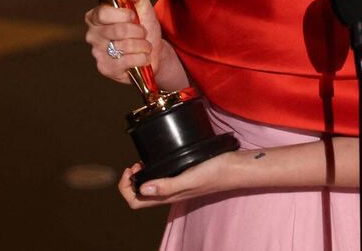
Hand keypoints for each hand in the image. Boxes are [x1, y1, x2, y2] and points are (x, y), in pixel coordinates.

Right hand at [83, 0, 164, 83]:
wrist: (153, 53)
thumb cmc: (144, 29)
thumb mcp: (143, 8)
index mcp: (96, 17)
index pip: (103, 13)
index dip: (123, 15)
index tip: (134, 16)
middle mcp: (92, 35)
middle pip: (118, 30)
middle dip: (138, 31)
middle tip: (142, 32)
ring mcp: (98, 53)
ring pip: (125, 46)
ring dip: (143, 45)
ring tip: (143, 45)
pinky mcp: (106, 68)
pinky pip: (128, 61)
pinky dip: (142, 58)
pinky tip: (142, 57)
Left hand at [117, 151, 241, 208]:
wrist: (235, 167)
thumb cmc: (215, 173)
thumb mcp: (190, 178)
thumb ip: (167, 185)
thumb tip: (142, 188)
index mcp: (168, 197)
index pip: (136, 202)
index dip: (126, 187)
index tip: (132, 169)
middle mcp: (169, 194)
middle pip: (140, 196)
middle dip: (131, 180)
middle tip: (137, 164)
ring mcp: (176, 186)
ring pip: (150, 187)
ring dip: (141, 175)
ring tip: (144, 161)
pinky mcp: (182, 177)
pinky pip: (161, 179)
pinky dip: (153, 170)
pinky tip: (159, 159)